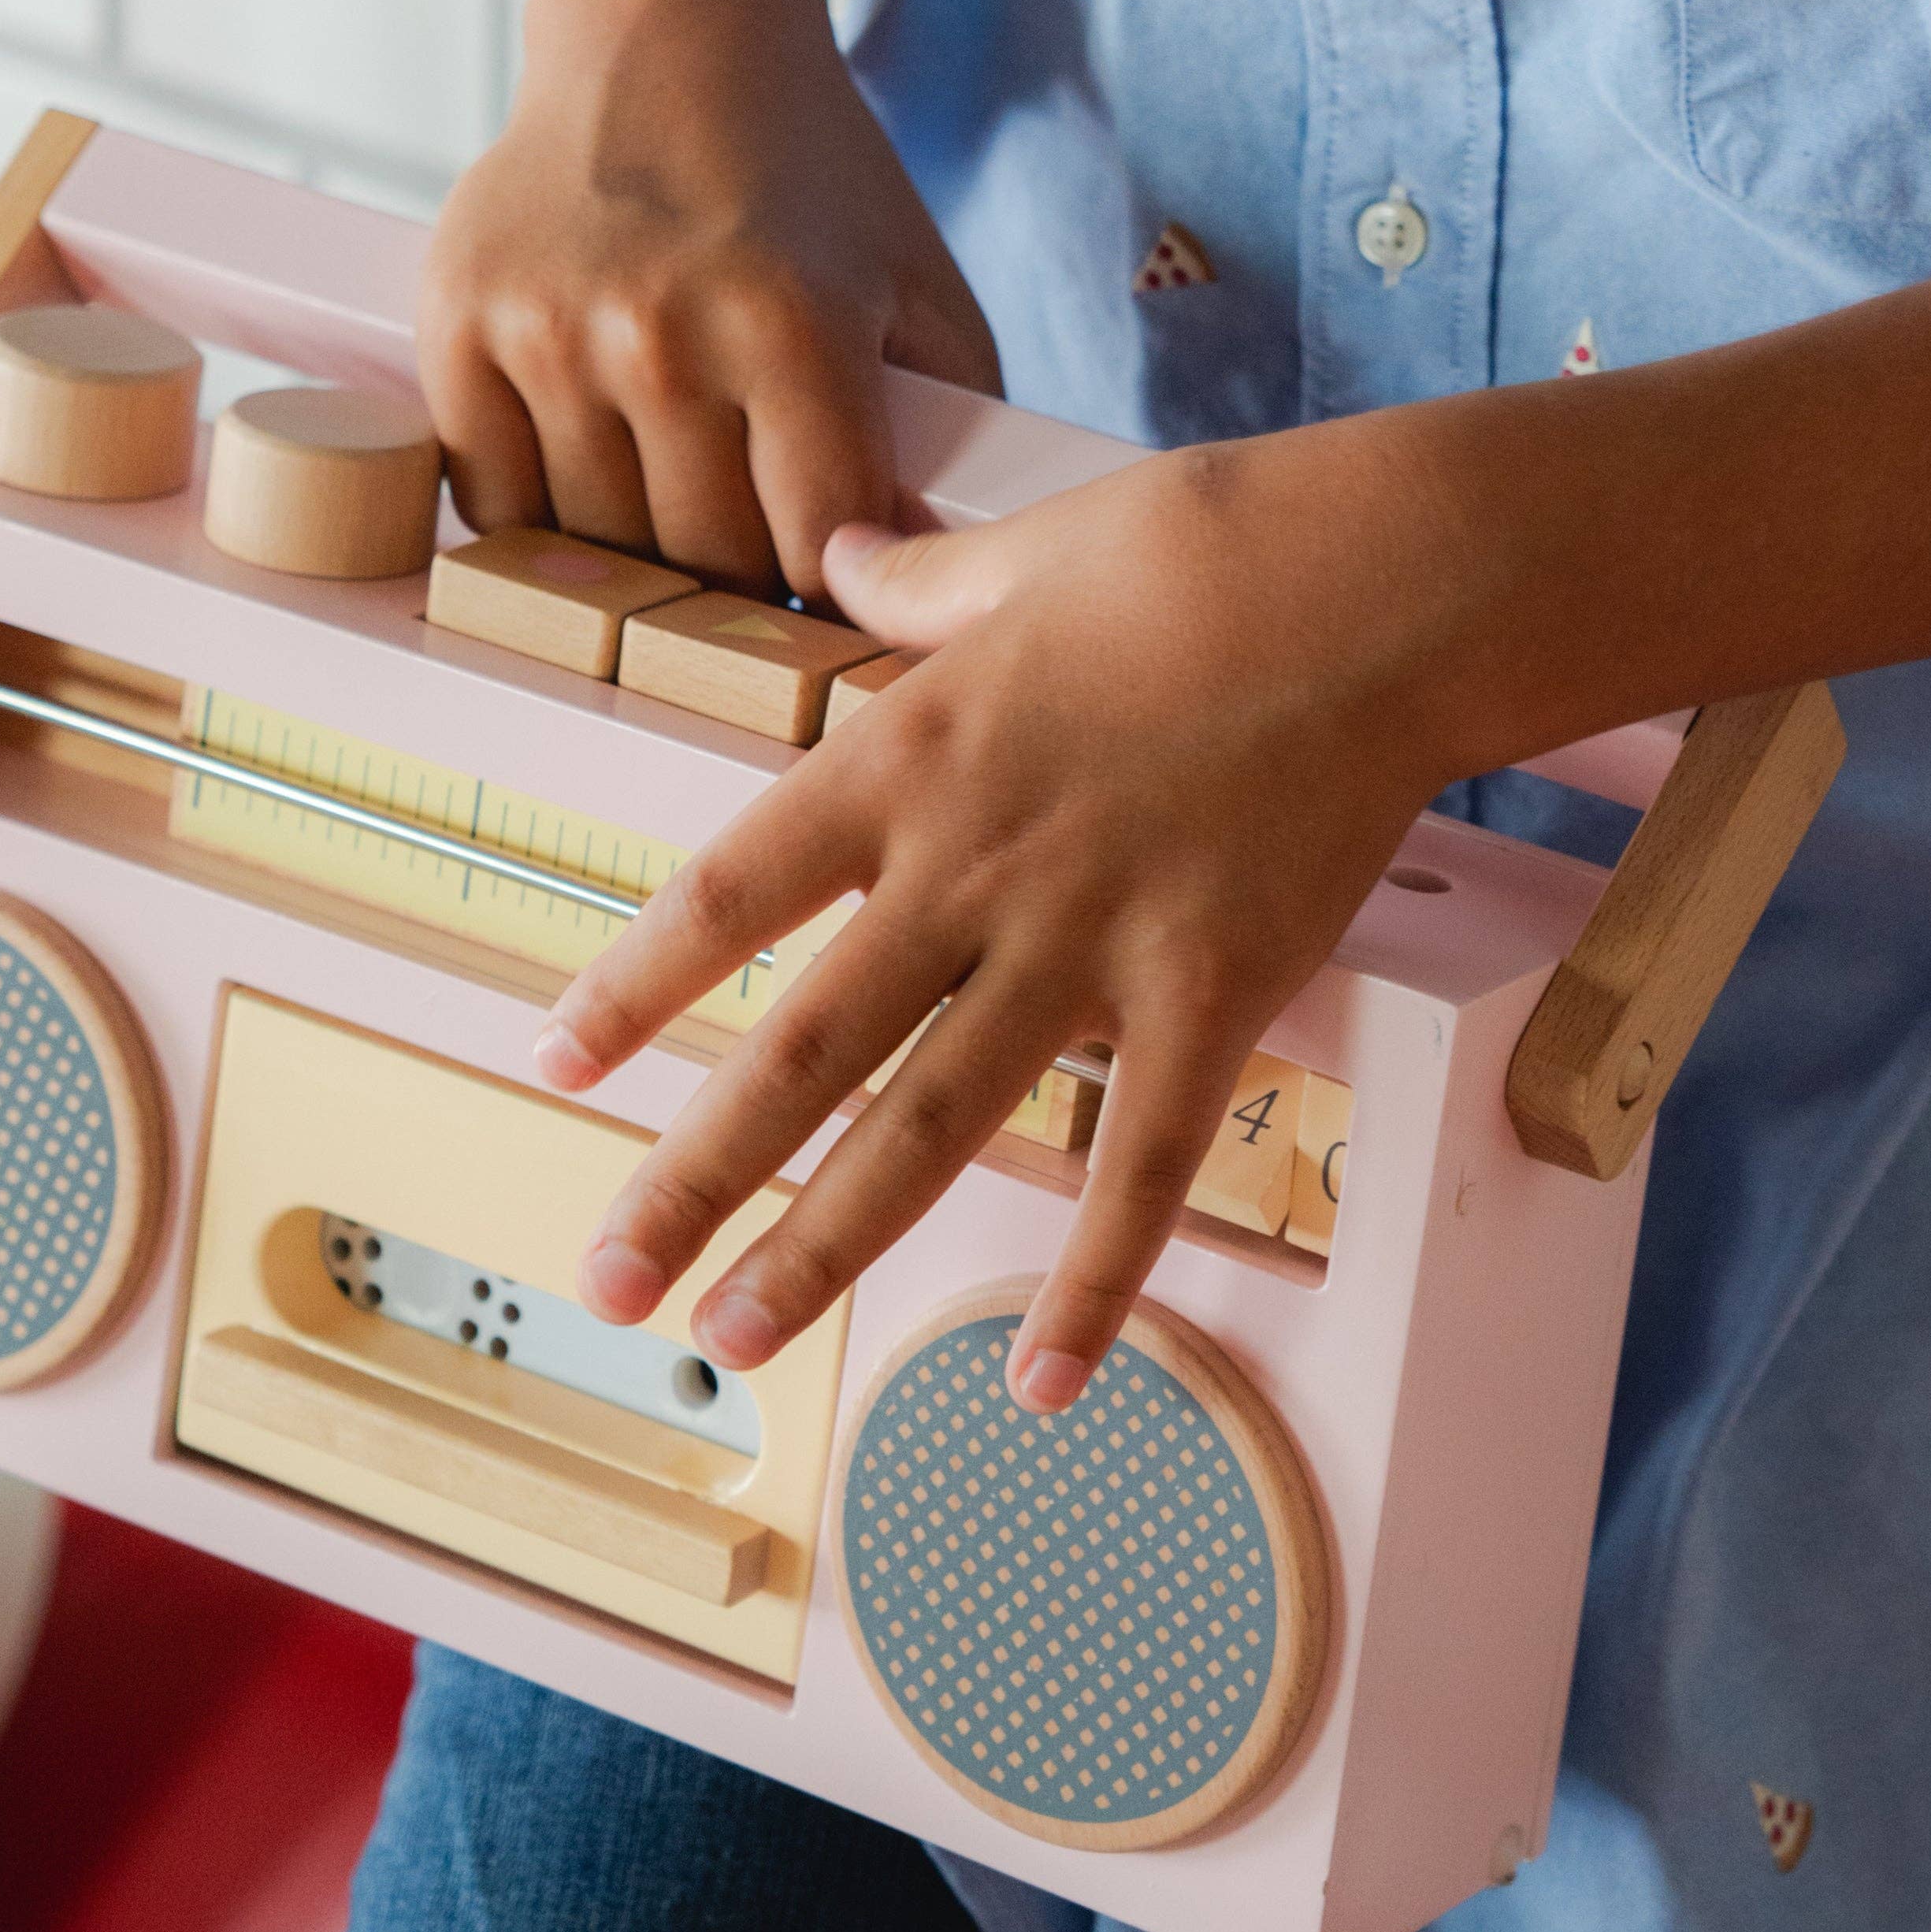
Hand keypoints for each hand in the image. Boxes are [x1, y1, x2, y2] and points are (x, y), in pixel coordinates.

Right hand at [419, 0, 996, 596]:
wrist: (664, 42)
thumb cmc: (809, 183)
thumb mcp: (920, 287)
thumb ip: (948, 436)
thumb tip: (916, 583)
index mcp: (795, 325)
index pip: (814, 547)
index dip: (831, 585)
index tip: (831, 579)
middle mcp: (662, 332)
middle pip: (704, 563)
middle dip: (743, 571)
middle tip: (753, 531)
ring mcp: (548, 331)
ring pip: (596, 548)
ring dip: (642, 547)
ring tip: (674, 493)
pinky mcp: (457, 324)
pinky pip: (493, 504)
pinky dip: (540, 517)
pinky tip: (590, 470)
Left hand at [534, 425, 1468, 1412]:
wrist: (1373, 580)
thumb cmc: (1198, 546)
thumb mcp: (1019, 554)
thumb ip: (913, 581)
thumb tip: (845, 547)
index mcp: (902, 761)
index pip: (728, 897)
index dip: (633, 988)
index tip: (557, 1064)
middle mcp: (966, 872)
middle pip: (800, 1050)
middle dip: (694, 1177)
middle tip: (607, 1285)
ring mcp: (1087, 945)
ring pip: (928, 1127)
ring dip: (824, 1244)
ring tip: (735, 1339)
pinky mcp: (1212, 994)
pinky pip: (1138, 1163)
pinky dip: (1095, 1281)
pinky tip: (1042, 1385)